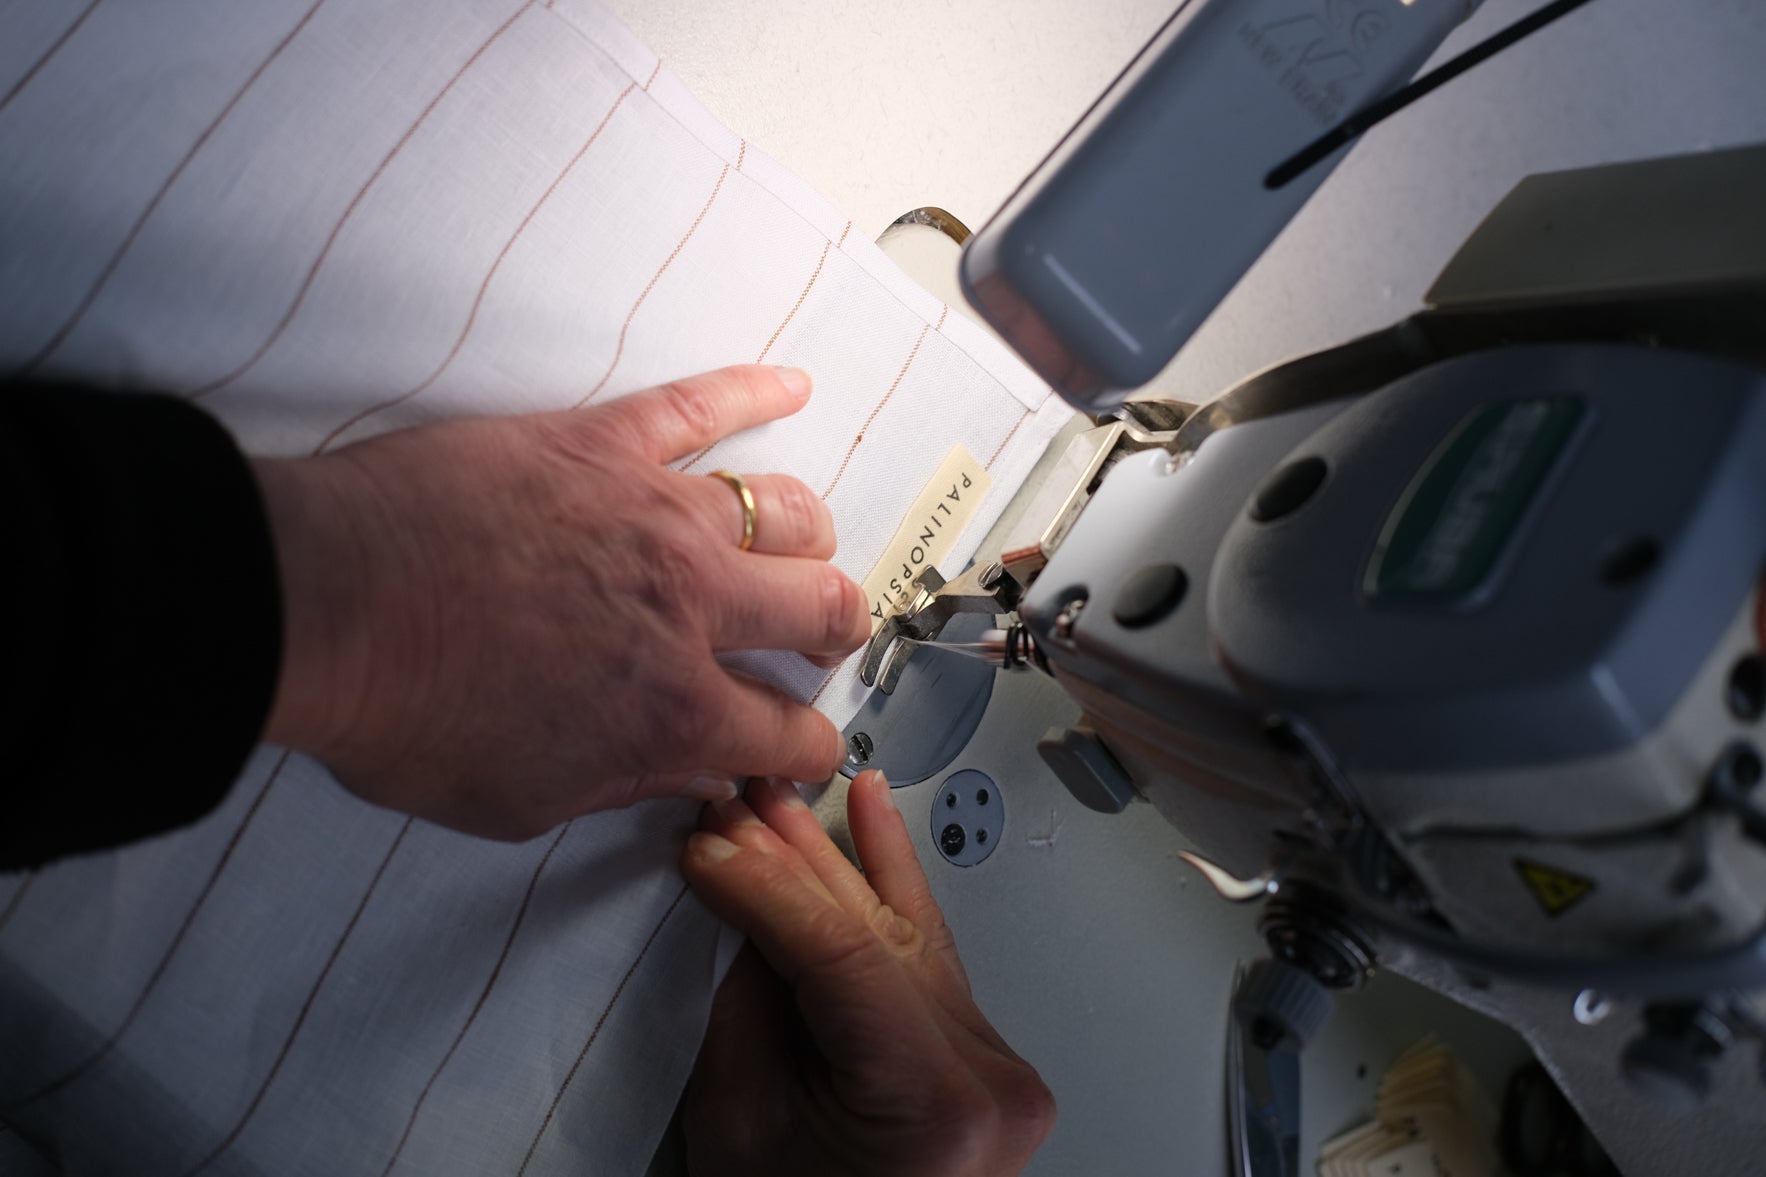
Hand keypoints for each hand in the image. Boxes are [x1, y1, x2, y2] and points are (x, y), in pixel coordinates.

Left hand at [253, 365, 869, 838]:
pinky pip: (702, 404)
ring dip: (807, 538)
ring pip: (787, 510)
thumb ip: (626, 786)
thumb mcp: (519, 800)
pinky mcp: (605, 444)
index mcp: (674, 711)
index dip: (807, 751)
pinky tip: (790, 386)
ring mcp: (656, 513)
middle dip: (835, 632)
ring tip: (800, 548)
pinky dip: (756, 392)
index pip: (789, 735)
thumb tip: (696, 780)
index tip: (798, 749)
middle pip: (821, 607)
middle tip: (816, 640)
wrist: (319, 604)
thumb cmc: (404, 713)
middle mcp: (691, 607)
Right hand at [681, 771, 1055, 1176]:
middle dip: (794, 863)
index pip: (844, 957)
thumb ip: (746, 1002)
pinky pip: (930, 958)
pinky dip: (895, 888)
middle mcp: (990, 1079)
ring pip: (907, 932)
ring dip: (839, 859)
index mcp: (937, 1106)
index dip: (766, 890)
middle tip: (736, 805)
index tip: (708, 848)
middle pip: (879, 934)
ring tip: (790, 793)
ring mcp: (1000, 1067)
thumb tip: (742, 891)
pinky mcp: (986, 1057)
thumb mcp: (739, 1123)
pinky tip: (876, 818)